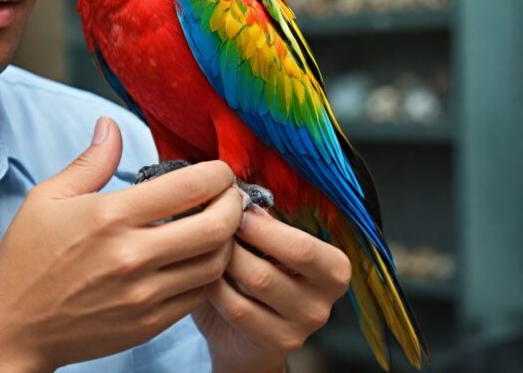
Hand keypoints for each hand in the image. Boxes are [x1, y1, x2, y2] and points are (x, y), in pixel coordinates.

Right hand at [0, 117, 243, 372]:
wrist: (13, 327)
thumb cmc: (27, 257)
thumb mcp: (48, 198)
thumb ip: (90, 161)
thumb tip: (110, 125)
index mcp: (108, 216)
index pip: (187, 187)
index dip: (216, 173)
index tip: (219, 169)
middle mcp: (131, 256)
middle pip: (215, 227)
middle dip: (235, 204)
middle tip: (232, 194)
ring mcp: (143, 295)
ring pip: (214, 264)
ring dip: (227, 240)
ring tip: (219, 224)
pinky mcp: (148, 324)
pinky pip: (198, 295)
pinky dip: (210, 272)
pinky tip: (199, 257)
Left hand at [191, 206, 351, 372]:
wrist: (243, 335)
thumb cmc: (253, 276)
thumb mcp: (266, 247)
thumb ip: (261, 223)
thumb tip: (237, 193)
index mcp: (333, 268)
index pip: (302, 247)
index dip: (262, 227)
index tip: (234, 211)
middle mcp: (324, 302)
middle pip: (272, 268)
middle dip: (236, 244)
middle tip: (213, 229)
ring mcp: (302, 328)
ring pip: (253, 285)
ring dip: (222, 262)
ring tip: (207, 248)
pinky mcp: (276, 345)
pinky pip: (236, 308)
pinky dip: (214, 287)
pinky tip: (206, 276)